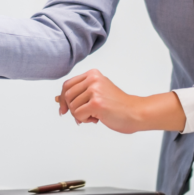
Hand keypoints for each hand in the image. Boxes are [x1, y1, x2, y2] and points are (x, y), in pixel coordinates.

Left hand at [57, 69, 186, 132]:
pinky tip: (96, 119)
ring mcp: (95, 90)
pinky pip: (78, 115)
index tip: (63, 109)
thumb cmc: (117, 106)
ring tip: (94, 116)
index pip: (67, 85)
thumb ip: (78, 94)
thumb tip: (57, 99)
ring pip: (72, 106)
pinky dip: (84, 120)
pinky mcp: (96, 103)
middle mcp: (93, 79)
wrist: (136, 113)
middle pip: (67, 96)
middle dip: (71, 109)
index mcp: (92, 74)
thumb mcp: (96, 94)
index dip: (62, 98)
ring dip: (80, 116)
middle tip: (83, 116)